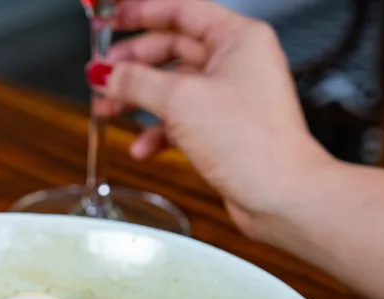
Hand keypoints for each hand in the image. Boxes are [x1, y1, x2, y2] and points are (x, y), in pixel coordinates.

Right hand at [88, 0, 335, 235]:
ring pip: (173, 88)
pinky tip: (141, 147)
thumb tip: (105, 73)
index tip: (111, 19)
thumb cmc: (255, 143)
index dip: (141, 13)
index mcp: (238, 39)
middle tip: (103, 73)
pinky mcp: (225, 131)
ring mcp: (231, 98)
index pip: (181, 10)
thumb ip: (136, 82)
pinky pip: (181, 121)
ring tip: (109, 109)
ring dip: (138, 99)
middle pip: (172, 50)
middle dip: (133, 64)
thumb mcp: (181, 101)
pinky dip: (158, 132)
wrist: (281, 195)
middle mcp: (238, 63)